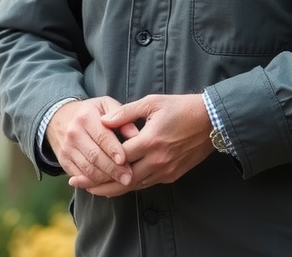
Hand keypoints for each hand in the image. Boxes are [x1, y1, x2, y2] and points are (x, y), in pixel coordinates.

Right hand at [46, 97, 133, 190]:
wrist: (60, 117)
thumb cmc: (90, 112)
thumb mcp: (105, 106)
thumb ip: (122, 117)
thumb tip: (135, 133)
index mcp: (86, 117)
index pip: (102, 137)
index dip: (114, 150)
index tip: (126, 161)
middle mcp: (73, 133)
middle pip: (95, 156)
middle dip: (113, 170)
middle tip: (129, 178)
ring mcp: (67, 148)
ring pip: (88, 169)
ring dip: (105, 179)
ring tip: (120, 182)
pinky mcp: (64, 161)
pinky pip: (80, 176)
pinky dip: (94, 182)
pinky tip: (107, 184)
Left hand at [81, 94, 213, 197]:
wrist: (212, 122)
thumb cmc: (180, 108)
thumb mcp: (151, 103)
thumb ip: (125, 113)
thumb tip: (102, 121)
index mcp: (151, 140)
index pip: (119, 156)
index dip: (98, 162)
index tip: (81, 165)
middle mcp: (158, 159)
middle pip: (123, 178)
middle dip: (99, 183)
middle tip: (79, 184)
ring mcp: (166, 170)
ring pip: (134, 185)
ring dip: (113, 189)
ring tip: (92, 189)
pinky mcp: (172, 175)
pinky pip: (147, 184)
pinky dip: (130, 186)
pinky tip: (117, 185)